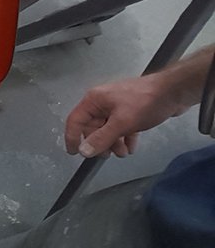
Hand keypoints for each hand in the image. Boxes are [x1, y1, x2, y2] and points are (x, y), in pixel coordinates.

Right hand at [64, 72, 189, 157]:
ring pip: (107, 129)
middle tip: (109, 155)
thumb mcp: (122, 123)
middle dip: (100, 143)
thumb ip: (101, 138)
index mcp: (94, 100)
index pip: (75, 121)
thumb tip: (83, 151)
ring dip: (114, 143)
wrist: (174, 92)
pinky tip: (131, 146)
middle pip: (92, 127)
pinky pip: (121, 127)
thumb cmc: (145, 103)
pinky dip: (124, 137)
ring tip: (124, 153)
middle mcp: (102, 102)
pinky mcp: (130, 110)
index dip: (72, 138)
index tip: (74, 153)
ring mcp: (116, 106)